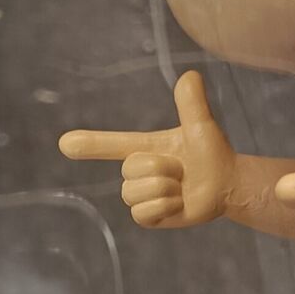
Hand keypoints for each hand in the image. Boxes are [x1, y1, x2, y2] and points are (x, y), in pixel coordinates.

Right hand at [58, 71, 235, 228]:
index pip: (113, 143)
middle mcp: (138, 171)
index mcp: (145, 147)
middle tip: (183, 168)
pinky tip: (178, 204)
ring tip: (181, 187)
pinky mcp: (149, 218)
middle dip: (163, 167)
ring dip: (166, 188)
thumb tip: (191, 75)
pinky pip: (143, 213)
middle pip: (132, 168)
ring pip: (136, 192)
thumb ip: (193, 102)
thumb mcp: (201, 125)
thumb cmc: (214, 153)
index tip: (65, 143)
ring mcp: (142, 195)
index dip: (91, 143)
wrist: (229, 185)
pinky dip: (166, 207)